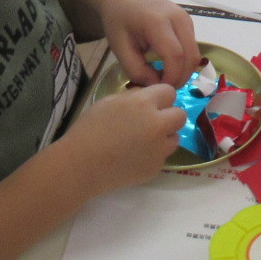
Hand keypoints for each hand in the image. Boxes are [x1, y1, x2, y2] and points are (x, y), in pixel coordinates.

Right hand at [58, 82, 185, 193]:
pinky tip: (133, 157)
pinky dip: (152, 156)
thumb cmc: (88, 129)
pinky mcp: (155, 168)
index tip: (151, 104)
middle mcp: (157, 125)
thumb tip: (148, 97)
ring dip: (164, 137)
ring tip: (141, 142)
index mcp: (144, 104)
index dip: (160, 98)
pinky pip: (162, 157)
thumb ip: (134, 97)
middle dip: (169, 117)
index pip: (170, 92)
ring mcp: (159, 149)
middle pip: (180, 115)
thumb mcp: (109, 102)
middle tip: (152, 123)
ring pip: (175, 138)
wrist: (80, 166)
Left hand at [96, 0, 199, 86]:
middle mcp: (178, 18)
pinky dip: (184, 62)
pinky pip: (192, 47)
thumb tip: (157, 87)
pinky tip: (168, 66)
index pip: (175, 56)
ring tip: (165, 78)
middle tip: (163, 88)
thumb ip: (137, 70)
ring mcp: (186, 18)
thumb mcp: (120, 49)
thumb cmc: (118, 21)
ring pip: (194, 53)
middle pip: (190, 56)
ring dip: (184, 71)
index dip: (171, 78)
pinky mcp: (188, 21)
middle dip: (180, 78)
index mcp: (158, 22)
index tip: (158, 90)